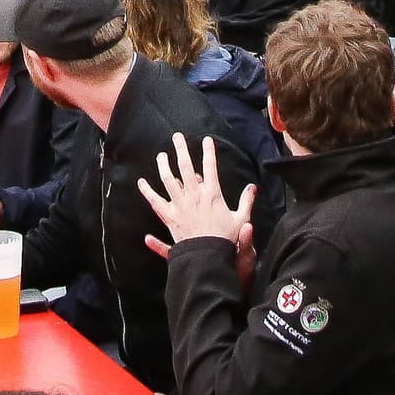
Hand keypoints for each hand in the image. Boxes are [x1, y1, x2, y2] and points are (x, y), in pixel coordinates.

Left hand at [136, 131, 255, 269]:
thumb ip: (246, 201)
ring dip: (163, 165)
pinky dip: (148, 192)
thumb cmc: (226, 240)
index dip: (209, 151)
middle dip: (181, 149)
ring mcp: (180, 205)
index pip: (210, 167)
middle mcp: (194, 196)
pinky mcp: (169, 217)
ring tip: (161, 155)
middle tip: (177, 136)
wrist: (208, 257)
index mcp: (212, 194)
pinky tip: (141, 183)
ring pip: (168, 180)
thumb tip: (253, 187)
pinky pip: (155, 201)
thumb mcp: (241, 219)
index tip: (207, 139)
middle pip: (186, 167)